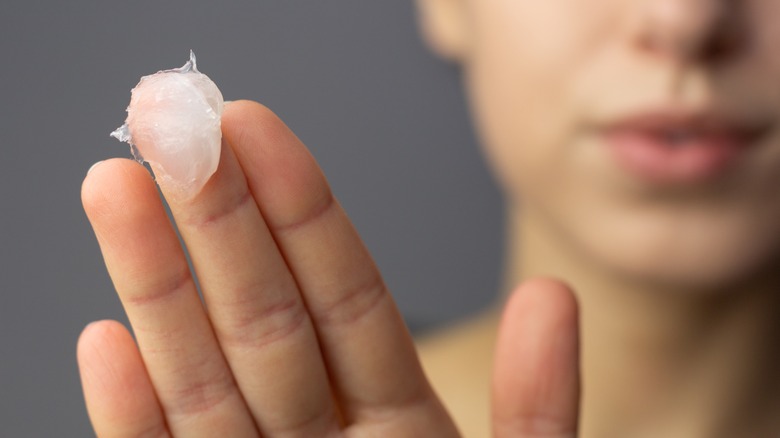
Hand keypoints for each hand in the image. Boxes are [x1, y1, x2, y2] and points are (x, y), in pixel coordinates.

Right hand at [77, 100, 579, 436]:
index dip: (300, 210)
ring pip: (204, 382)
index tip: (256, 127)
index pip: (345, 297)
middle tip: (169, 125)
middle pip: (263, 320)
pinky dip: (131, 418)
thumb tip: (553, 296)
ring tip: (117, 191)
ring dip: (155, 290)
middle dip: (215, 223)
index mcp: (399, 427)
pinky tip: (102, 340)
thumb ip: (540, 412)